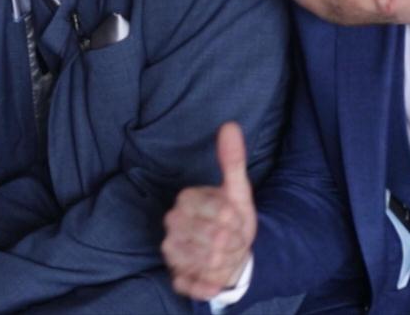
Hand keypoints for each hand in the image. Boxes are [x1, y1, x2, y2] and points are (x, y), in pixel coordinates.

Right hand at [162, 122, 255, 300]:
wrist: (229, 252)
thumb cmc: (231, 219)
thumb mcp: (237, 191)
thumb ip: (232, 160)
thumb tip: (230, 125)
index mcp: (186, 200)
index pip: (219, 211)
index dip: (235, 219)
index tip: (236, 219)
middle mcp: (172, 224)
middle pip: (216, 238)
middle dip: (234, 241)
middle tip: (233, 239)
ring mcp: (172, 251)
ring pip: (209, 261)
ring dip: (227, 261)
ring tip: (227, 254)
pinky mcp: (176, 276)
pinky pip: (194, 284)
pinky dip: (208, 284)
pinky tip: (216, 279)